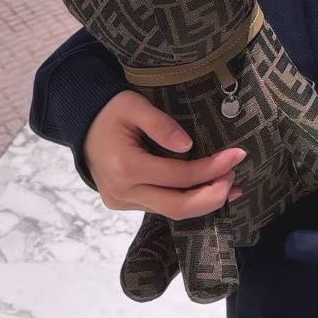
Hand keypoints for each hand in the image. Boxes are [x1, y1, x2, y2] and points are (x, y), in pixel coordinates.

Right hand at [85, 90, 246, 216]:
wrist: (81, 123)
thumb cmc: (109, 110)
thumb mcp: (134, 105)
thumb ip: (160, 124)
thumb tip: (189, 146)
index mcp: (125, 166)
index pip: (179, 176)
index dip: (212, 168)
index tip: (237, 155)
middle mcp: (123, 191)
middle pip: (178, 207)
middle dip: (213, 196)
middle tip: (235, 178)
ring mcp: (121, 202)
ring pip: (170, 212)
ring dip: (202, 201)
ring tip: (228, 185)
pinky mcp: (124, 204)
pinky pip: (160, 208)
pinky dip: (185, 200)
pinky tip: (204, 190)